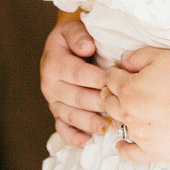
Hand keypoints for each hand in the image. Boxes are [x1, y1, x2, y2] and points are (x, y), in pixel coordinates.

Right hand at [39, 16, 107, 146]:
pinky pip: (62, 128)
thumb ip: (79, 36)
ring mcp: (53, 101)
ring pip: (70, 115)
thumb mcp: (73, 28)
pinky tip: (87, 141)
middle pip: (76, 97)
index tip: (115, 83)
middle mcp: (50, 84)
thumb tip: (87, 47)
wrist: (63, 45)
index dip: (97, 79)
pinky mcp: (56, 112)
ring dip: (89, 123)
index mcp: (54, 63)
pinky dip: (73, 137)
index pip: (77, 74)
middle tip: (119, 108)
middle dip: (98, 103)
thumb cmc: (75, 37)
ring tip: (108, 127)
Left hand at [102, 47, 169, 162]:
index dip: (113, 72)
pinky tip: (122, 143)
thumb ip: (140, 56)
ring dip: (117, 115)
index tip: (118, 71)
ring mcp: (138, 133)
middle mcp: (128, 112)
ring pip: (117, 124)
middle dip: (110, 93)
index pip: (110, 78)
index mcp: (129, 88)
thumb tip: (123, 59)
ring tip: (126, 111)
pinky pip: (129, 152)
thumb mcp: (165, 58)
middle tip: (119, 89)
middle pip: (108, 102)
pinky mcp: (149, 150)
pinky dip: (123, 147)